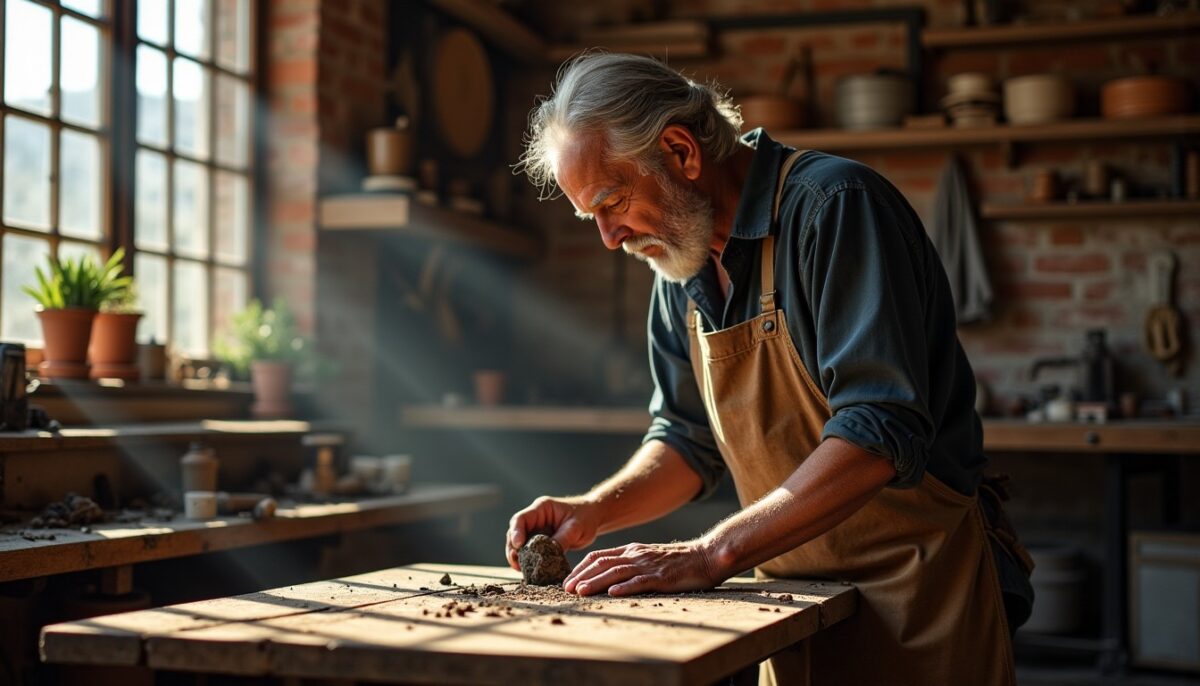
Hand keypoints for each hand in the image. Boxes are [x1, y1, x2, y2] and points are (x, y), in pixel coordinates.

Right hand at [505, 496, 601, 569]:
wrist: (594, 518)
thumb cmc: (586, 517)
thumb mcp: (576, 528)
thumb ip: (561, 539)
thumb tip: (547, 556)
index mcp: (541, 508)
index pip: (521, 519)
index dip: (516, 532)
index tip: (518, 546)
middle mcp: (535, 518)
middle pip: (515, 532)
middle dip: (513, 548)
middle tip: (516, 563)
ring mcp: (537, 529)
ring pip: (520, 543)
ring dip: (518, 556)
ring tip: (520, 569)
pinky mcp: (541, 540)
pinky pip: (530, 550)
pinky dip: (528, 559)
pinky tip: (529, 570)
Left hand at [563, 540, 722, 596]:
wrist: (707, 556)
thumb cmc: (677, 561)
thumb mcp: (648, 558)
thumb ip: (629, 563)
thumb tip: (607, 578)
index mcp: (632, 550)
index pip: (599, 556)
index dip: (581, 568)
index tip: (568, 581)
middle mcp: (637, 555)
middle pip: (603, 563)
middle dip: (582, 576)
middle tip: (566, 589)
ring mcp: (649, 565)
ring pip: (617, 572)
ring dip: (597, 582)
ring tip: (581, 592)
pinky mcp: (663, 578)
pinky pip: (641, 581)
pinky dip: (625, 587)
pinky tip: (613, 593)